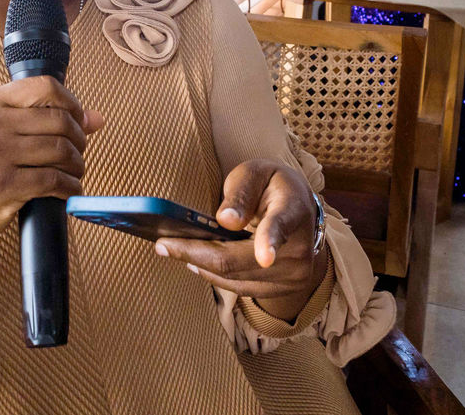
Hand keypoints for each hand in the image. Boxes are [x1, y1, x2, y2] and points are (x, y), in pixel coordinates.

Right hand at [0, 76, 103, 253]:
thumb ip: (44, 120)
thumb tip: (97, 118)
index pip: (45, 87)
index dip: (72, 103)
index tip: (79, 121)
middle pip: (59, 120)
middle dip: (79, 139)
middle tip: (78, 154)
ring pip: (61, 150)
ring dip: (77, 164)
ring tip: (74, 172)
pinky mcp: (1, 185)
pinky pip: (54, 180)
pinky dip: (70, 187)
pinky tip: (68, 190)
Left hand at [154, 160, 324, 316]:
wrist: (302, 210)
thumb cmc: (273, 186)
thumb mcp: (255, 173)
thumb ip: (240, 192)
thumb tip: (225, 220)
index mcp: (293, 210)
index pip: (280, 226)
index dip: (271, 241)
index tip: (265, 257)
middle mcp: (299, 248)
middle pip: (241, 261)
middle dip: (197, 253)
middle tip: (162, 244)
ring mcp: (293, 275)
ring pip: (236, 279)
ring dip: (201, 265)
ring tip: (172, 249)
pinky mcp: (282, 291)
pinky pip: (241, 288)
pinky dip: (215, 275)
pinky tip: (195, 262)